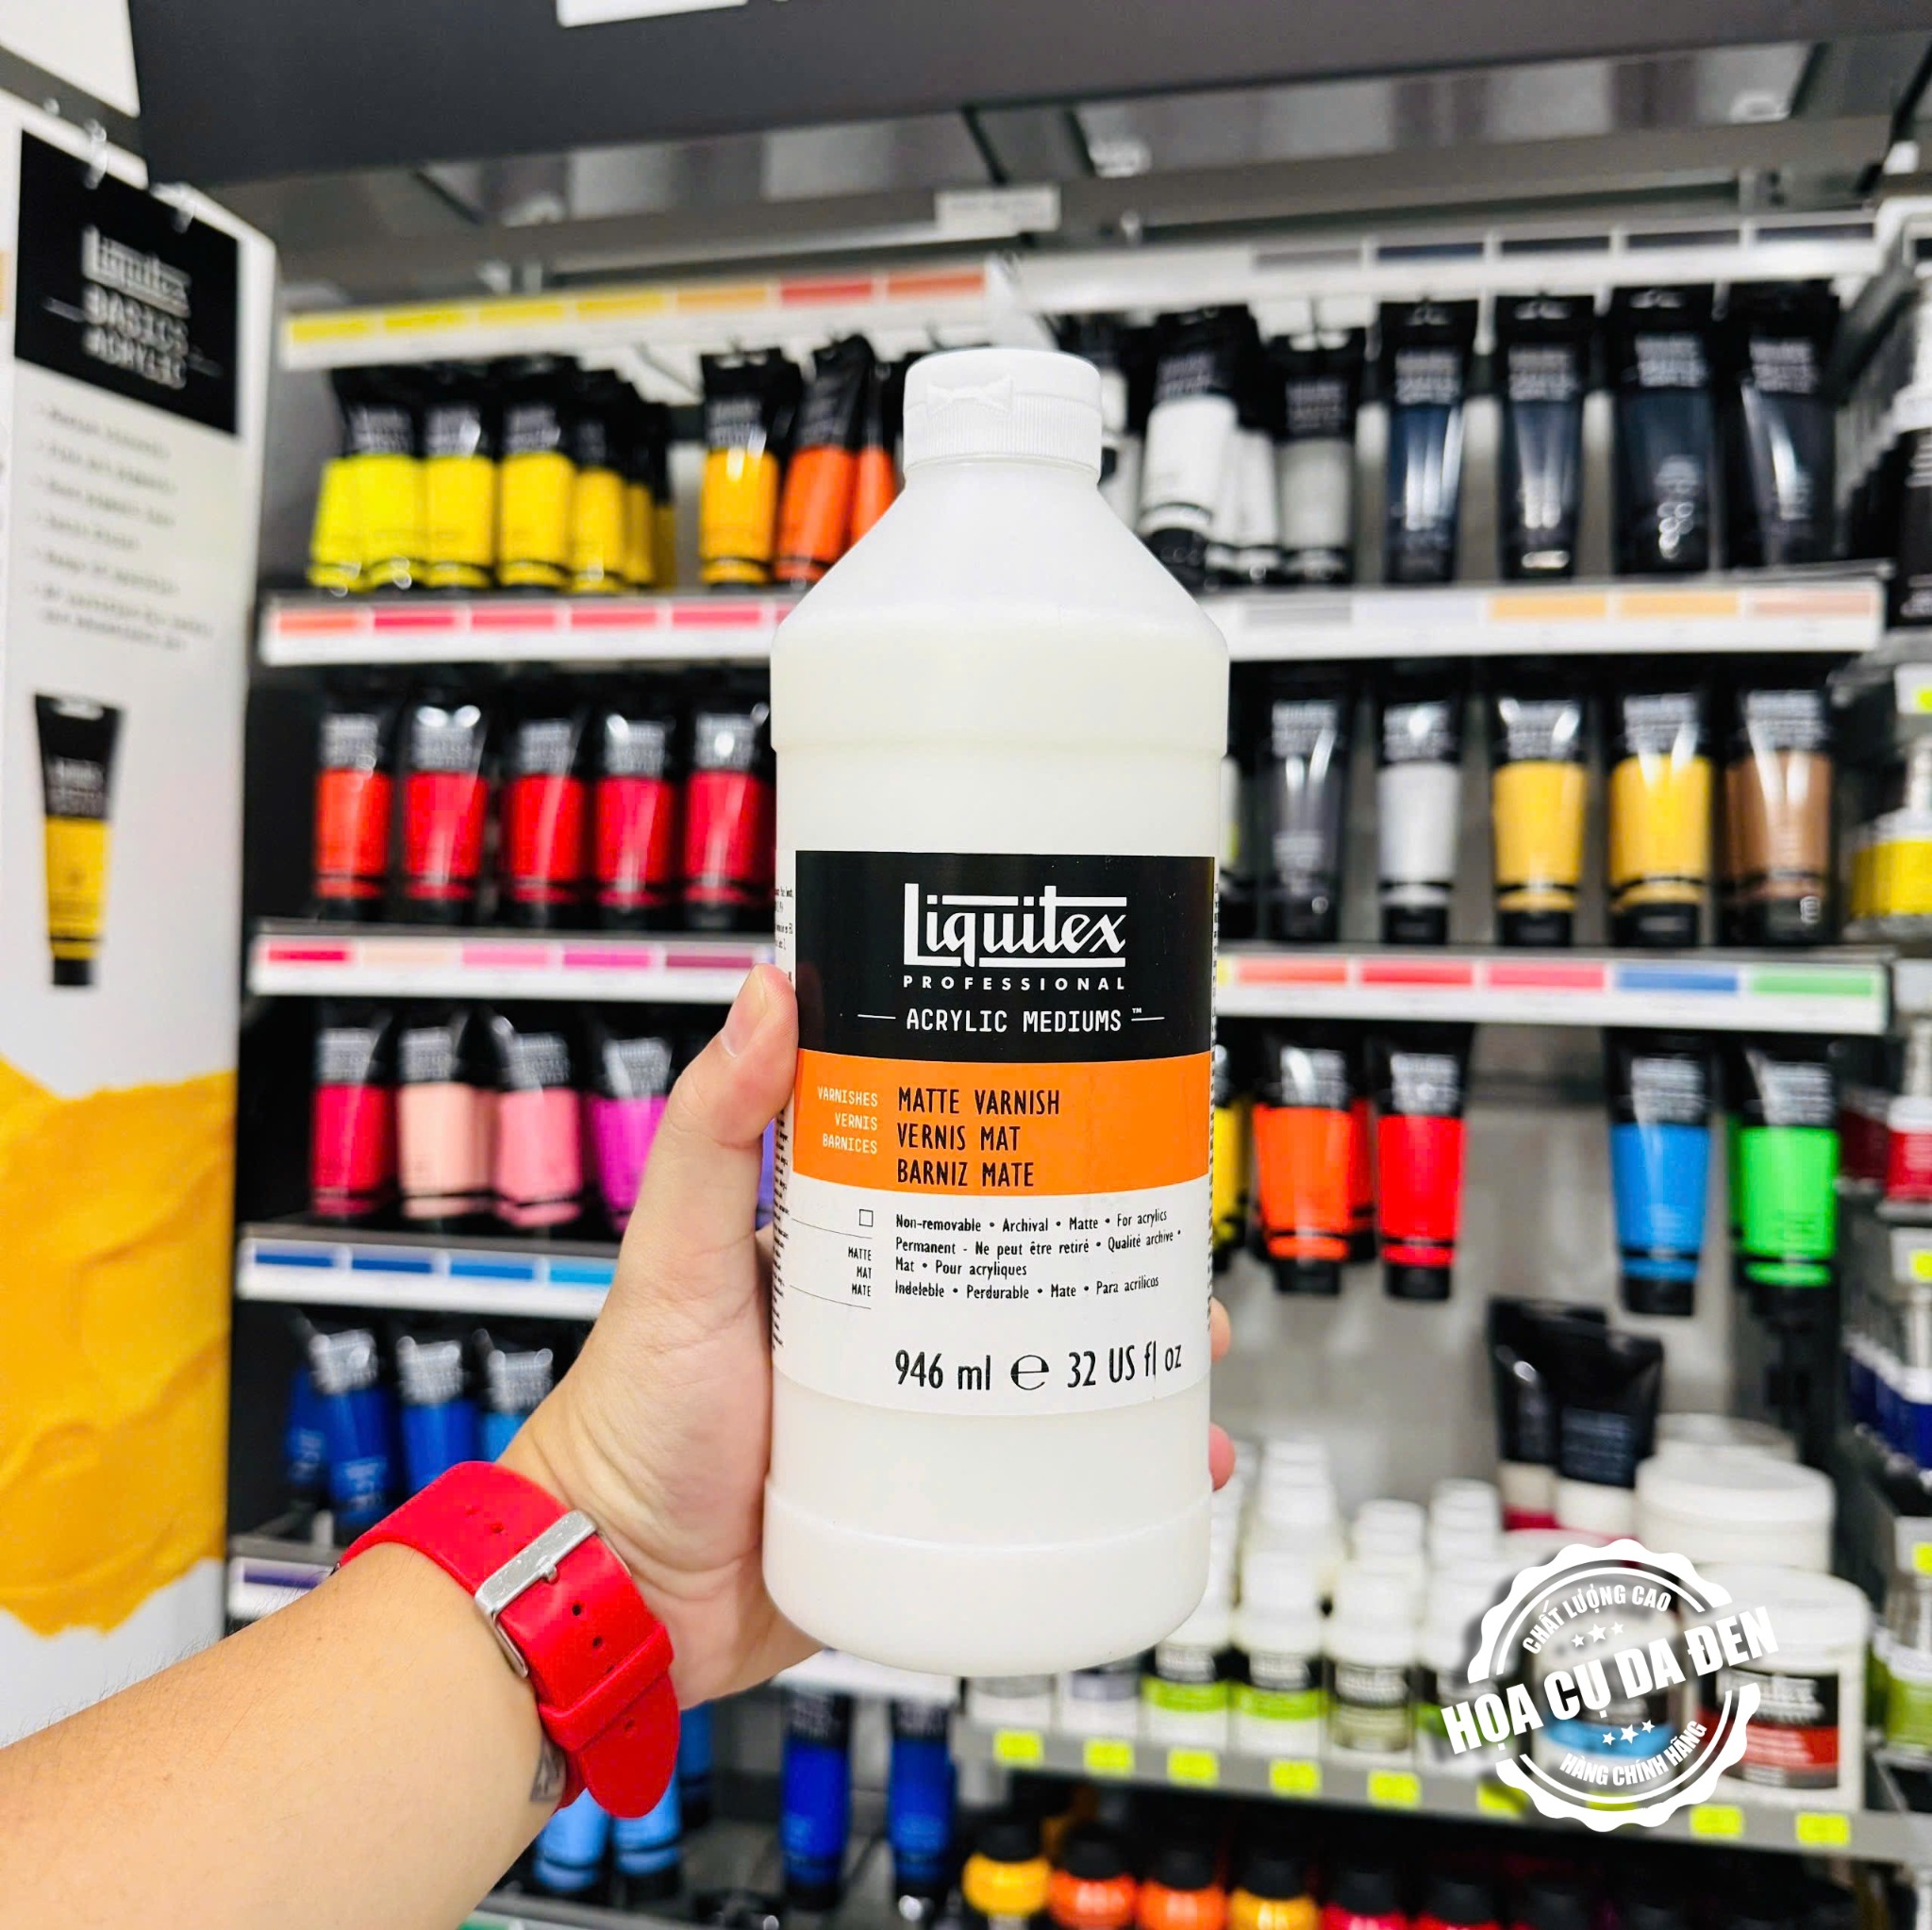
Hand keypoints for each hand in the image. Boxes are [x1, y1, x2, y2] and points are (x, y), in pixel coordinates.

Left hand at [507, 965, 1235, 1706]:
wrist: (621, 1597)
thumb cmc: (629, 1416)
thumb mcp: (676, 1255)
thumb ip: (713, 1129)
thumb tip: (770, 991)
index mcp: (843, 1249)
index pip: (956, 1174)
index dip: (1034, 1146)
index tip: (1105, 1115)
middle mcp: (889, 1325)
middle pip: (1025, 1269)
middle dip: (1110, 1254)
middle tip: (1173, 1242)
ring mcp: (916, 1418)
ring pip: (1050, 1372)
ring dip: (1131, 1361)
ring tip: (1190, 1349)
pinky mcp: (934, 1509)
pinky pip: (1041, 1484)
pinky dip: (1115, 1479)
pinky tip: (1173, 1468)